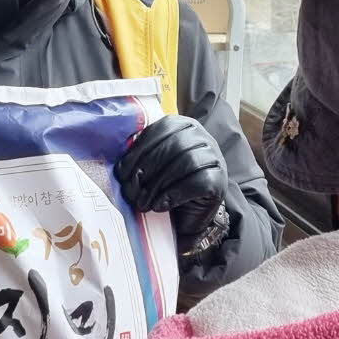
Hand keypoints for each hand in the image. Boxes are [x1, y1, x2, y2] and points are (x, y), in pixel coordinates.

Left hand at [116, 115, 228, 254]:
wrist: (190, 213)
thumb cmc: (167, 184)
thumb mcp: (153, 163)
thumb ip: (141, 154)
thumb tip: (119, 164)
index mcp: (183, 125)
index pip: (159, 130)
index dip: (138, 151)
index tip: (122, 172)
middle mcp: (202, 136)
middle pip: (172, 147)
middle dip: (146, 170)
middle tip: (130, 191)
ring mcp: (214, 157)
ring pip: (185, 163)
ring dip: (157, 185)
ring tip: (143, 202)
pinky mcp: (218, 180)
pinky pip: (195, 183)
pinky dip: (173, 195)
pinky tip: (160, 205)